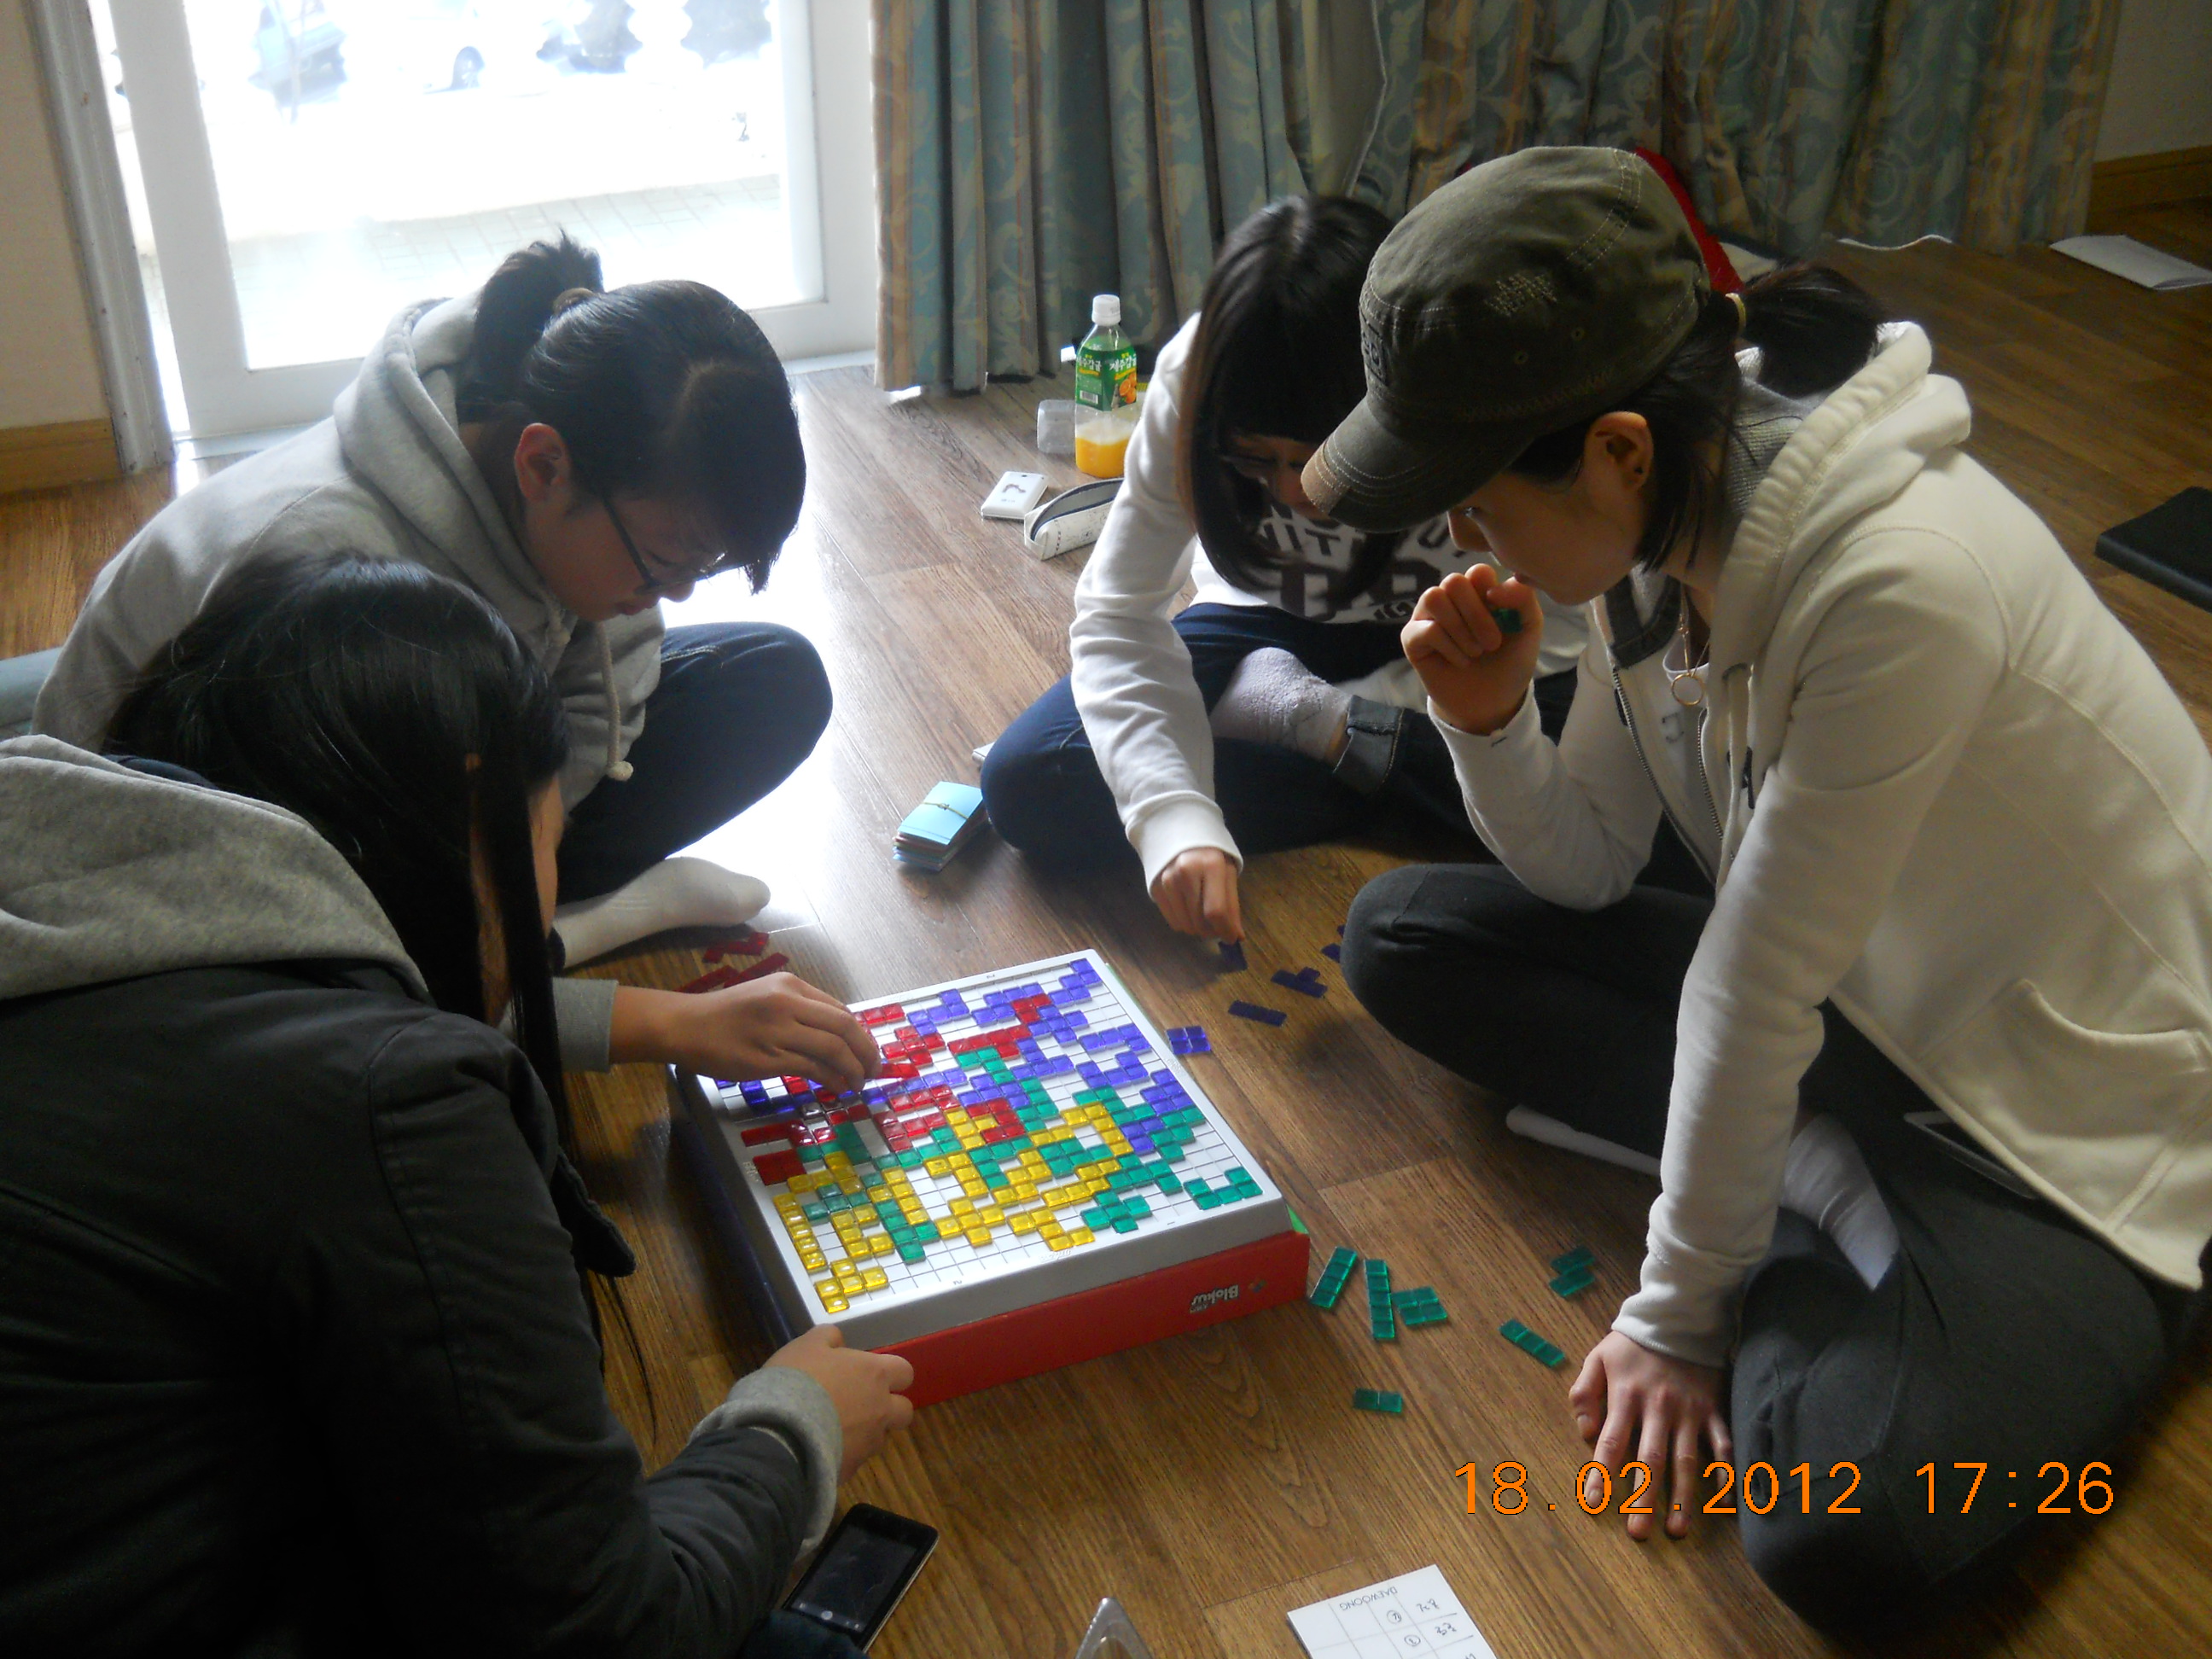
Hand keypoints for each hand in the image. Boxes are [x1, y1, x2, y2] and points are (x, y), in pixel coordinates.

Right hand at [611, 977, 882, 1091]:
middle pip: (844, 1027)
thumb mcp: (766, 998)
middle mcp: (788, 1003)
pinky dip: (832, 1079)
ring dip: (853, 1069)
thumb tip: (836, 1037)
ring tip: (859, 1083)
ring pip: (832, 1049)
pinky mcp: (767, 1057)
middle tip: (875, 1070)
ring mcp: (778, 1030)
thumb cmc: (726, 1015)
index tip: (868, 1052)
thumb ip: (799, 1011)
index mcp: (791, 986)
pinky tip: (838, 1087)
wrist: (686, 1025)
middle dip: (867, 1052)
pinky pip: (812, 1069)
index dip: (861, 1035)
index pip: (840, 1011)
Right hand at [764, 1325, 916, 1480]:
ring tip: (834, 1429)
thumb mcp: (807, 1345)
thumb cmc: (798, 1380)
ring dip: (865, 1433)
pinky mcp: (851, 1469)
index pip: (905, 1372)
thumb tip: (838, 1341)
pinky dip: (842, 1455)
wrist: (781, 1431)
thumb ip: (828, 1338)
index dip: (893, 1373)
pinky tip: (819, 1449)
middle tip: (861, 1404)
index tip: (873, 1374)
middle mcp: (881, 1409)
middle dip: (889, 1408)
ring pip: (879, 1438)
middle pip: (904, 1411)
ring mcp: (869, 1443)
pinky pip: (854, 1460)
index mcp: (875, 1375)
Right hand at [1150, 846, 1242, 941]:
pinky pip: (1173, 921)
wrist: (1177, 831)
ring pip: (1186, 925)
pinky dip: (1185, 922)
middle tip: (1218, 927)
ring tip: (1204, 916)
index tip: (1232, 938)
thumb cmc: (1209, 852)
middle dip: (1213, 932)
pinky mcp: (1155, 889)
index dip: (1225, 930)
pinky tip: (1190, 910)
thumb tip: (1237, 936)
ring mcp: (1167, 882)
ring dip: (1199, 929)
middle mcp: (1185, 874)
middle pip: (1200, 922)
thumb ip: (1232, 904)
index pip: (1216, 911)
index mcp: (1210, 865)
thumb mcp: (1227, 871)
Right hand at [1401, 566, 1544, 735]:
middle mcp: (1450, 598)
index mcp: (1478, 590)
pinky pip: (1426, 629)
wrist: (1493, 702)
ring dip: (1460, 629)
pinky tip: (1460, 661)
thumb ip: (1523, 598)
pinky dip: (1449, 647)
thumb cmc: (1509, 662)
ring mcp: (1428, 616)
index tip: (1503, 619)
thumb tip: (1493, 588)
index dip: (1491, 593)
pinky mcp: (1412, 638)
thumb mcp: (1529, 628)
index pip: (1477, 571)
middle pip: (1453, 581)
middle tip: (1492, 644)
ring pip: (1434, 598)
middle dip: (1477, 615)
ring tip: (1474, 652)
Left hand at [1569, 1331, 1731, 1540]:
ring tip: (1678, 1530)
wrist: (1678, 1317)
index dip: (1601, 1474)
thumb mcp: (1597, 1358)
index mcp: (1626, 1397)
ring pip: (1687, 1461)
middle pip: (1650, 1460)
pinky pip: (1722, 1445)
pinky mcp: (1713, 1410)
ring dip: (1683, 1498)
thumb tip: (1585, 1432)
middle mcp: (1658, 1409)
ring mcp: (1689, 1412)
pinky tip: (1725, 1501)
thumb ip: (1584, 1393)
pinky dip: (1726, 1473)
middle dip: (1644, 1499)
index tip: (1594, 1504)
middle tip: (1639, 1533)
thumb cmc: (1632, 1344)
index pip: (1610, 1442)